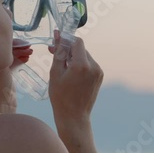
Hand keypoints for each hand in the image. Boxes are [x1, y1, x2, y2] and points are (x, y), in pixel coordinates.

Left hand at [0, 39, 32, 112]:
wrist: (2, 109)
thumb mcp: (0, 69)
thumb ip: (3, 56)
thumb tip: (8, 42)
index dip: (10, 43)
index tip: (22, 43)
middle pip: (3, 50)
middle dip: (17, 47)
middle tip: (28, 46)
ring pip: (9, 56)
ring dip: (20, 52)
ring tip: (30, 52)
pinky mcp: (3, 77)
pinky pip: (11, 63)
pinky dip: (19, 60)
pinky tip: (27, 59)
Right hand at [48, 30, 103, 152]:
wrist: (74, 116)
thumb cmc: (61, 97)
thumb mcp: (55, 73)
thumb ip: (58, 53)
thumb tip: (58, 36)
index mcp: (82, 65)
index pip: (77, 42)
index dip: (66, 39)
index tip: (56, 41)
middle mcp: (94, 66)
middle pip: (80, 49)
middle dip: (68, 48)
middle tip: (53, 52)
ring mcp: (98, 72)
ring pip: (84, 56)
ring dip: (73, 56)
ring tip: (61, 64)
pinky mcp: (99, 77)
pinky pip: (89, 64)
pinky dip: (79, 64)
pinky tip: (70, 72)